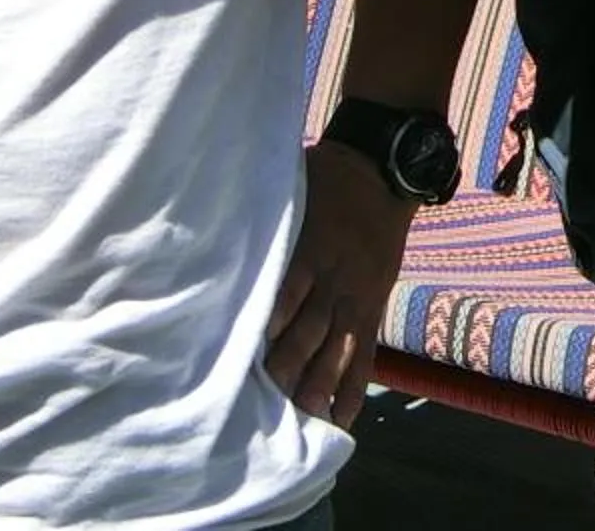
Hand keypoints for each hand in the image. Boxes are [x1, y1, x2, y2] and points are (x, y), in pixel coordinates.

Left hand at [265, 138, 417, 428]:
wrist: (383, 172)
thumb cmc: (325, 180)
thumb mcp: (291, 193)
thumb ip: (260, 223)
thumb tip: (211, 234)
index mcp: (307, 252)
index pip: (282, 299)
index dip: (262, 332)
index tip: (236, 363)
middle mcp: (331, 282)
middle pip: (305, 334)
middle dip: (283, 371)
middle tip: (257, 407)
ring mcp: (354, 299)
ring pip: (335, 351)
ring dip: (316, 387)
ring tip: (295, 422)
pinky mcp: (372, 309)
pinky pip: (364, 355)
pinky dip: (354, 388)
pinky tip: (339, 418)